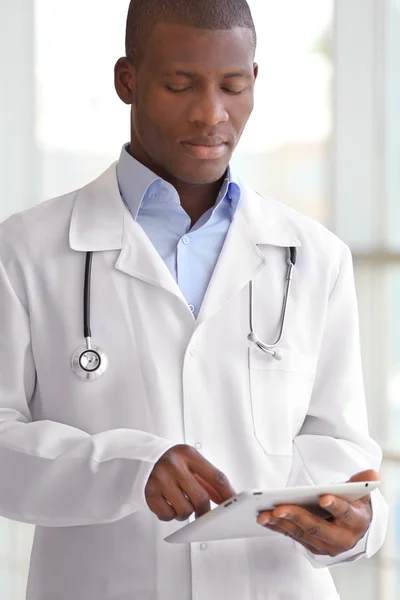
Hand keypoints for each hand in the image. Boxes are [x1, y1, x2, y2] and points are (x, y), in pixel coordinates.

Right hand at [145, 444, 235, 521]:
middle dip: (204, 511)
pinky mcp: (149, 492)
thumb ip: (208, 480)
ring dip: (185, 513)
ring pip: (184, 511)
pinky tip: (167, 503)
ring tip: (180, 502)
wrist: (143, 456)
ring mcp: (160, 479)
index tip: (232, 505)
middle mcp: (174, 465)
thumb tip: (227, 498)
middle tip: (202, 512)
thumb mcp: (191, 463)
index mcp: (189, 454)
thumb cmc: (172, 462)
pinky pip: (167, 516)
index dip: (227, 494)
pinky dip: (170, 515)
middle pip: (201, 499)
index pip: (216, 477)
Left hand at [257, 470, 378, 556]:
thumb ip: (362, 482)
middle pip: (317, 527)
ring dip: (281, 523)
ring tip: (264, 513)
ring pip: (301, 533)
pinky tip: (264, 518)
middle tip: (278, 507)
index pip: (346, 514)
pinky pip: (292, 535)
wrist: (353, 529)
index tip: (324, 497)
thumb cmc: (354, 505)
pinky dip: (277, 527)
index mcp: (356, 522)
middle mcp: (341, 538)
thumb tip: (370, 474)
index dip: (336, 506)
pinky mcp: (310, 546)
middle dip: (297, 516)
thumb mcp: (362, 493)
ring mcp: (324, 545)